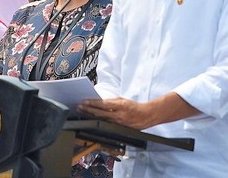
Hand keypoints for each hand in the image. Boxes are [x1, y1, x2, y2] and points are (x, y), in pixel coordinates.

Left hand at [78, 93, 198, 129]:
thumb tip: (99, 101)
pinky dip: (97, 120)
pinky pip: (105, 123)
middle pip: (100, 113)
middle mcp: (118, 115)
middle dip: (88, 110)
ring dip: (90, 115)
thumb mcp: (123, 100)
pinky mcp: (118, 127)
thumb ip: (111, 102)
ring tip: (82, 112)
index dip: (92, 103)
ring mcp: (118, 122)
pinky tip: (91, 118)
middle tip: (79, 107)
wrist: (147, 116)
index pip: (103, 104)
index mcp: (120, 105)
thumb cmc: (134, 106)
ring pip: (101, 119)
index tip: (84, 101)